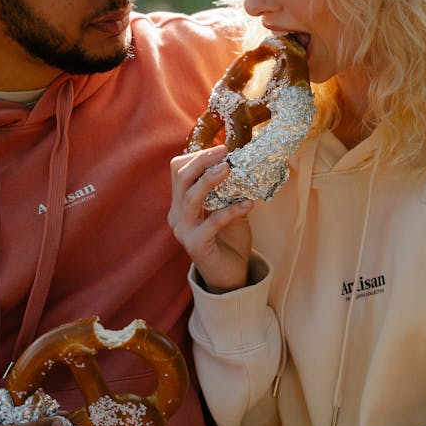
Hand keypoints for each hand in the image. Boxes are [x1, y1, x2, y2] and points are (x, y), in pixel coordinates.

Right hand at [168, 146, 252, 293]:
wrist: (230, 276)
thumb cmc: (229, 241)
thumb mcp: (229, 209)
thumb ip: (229, 191)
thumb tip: (243, 165)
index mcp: (181, 204)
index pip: (178, 171)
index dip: (197, 156)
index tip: (221, 149)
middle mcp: (177, 215)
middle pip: (181, 178)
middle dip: (202, 160)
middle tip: (223, 150)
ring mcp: (184, 231)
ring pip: (191, 197)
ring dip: (210, 180)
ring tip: (228, 168)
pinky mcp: (196, 245)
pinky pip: (212, 222)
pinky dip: (231, 210)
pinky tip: (248, 204)